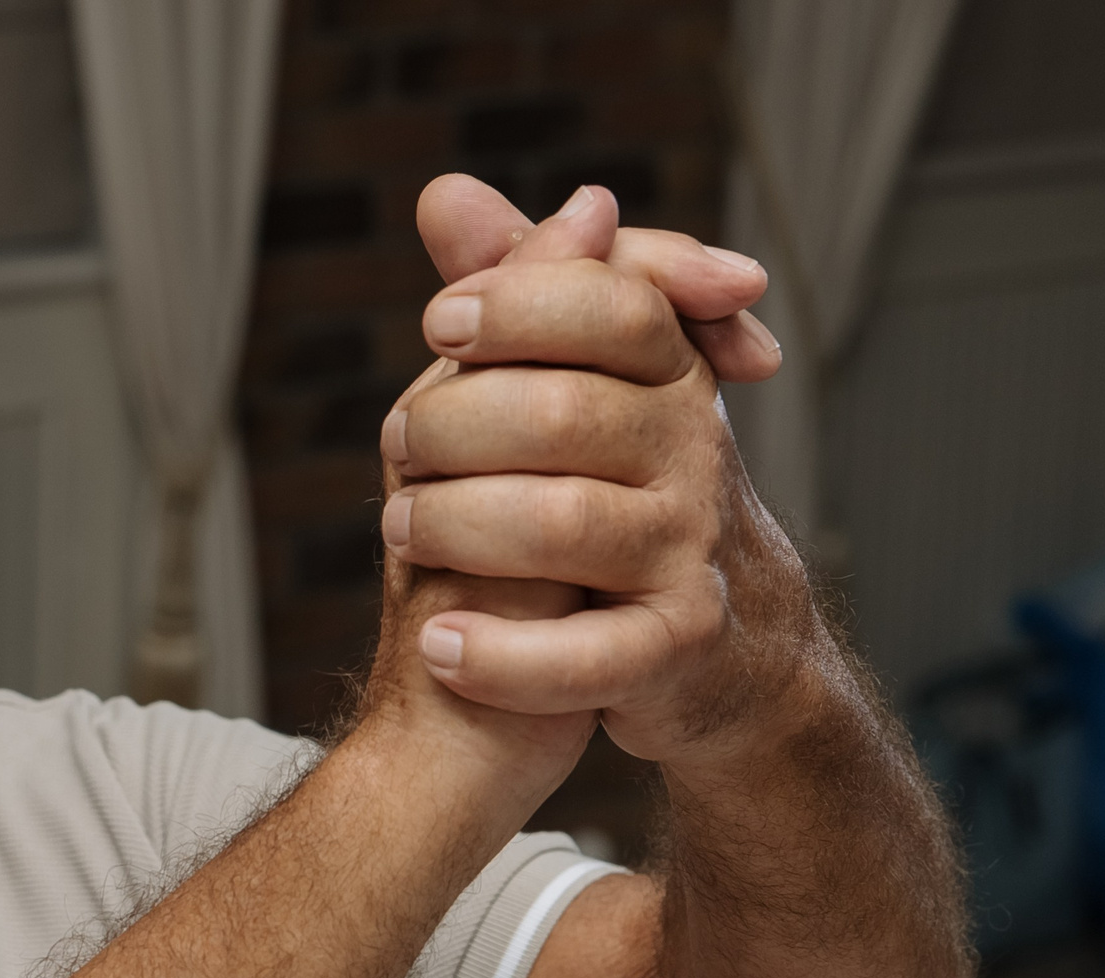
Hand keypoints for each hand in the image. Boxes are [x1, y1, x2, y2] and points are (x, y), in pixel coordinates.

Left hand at [377, 181, 818, 768]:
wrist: (703, 643)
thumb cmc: (609, 495)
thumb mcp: (569, 387)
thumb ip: (514, 297)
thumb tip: (447, 195)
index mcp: (667, 375)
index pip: (611, 305)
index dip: (516, 305)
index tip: (442, 322)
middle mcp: (692, 452)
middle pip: (560, 412)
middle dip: (451, 427)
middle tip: (401, 446)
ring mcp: (687, 550)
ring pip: (558, 523)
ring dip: (452, 526)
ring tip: (402, 527)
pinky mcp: (674, 646)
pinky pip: (586, 656)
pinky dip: (499, 655)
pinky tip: (443, 643)